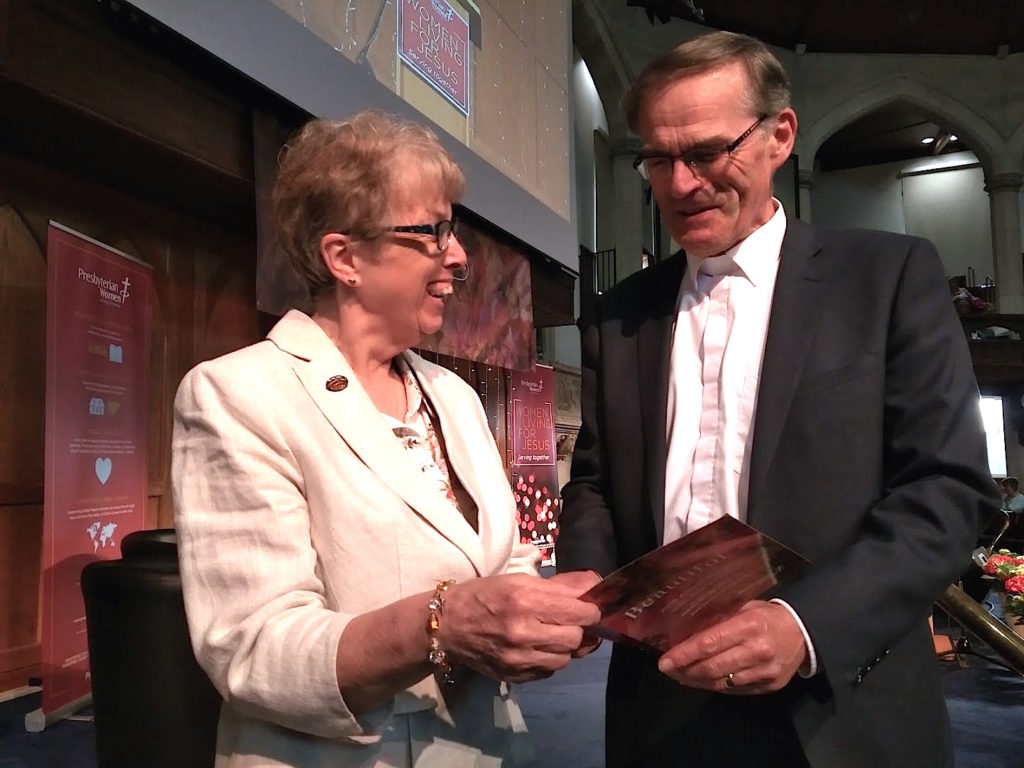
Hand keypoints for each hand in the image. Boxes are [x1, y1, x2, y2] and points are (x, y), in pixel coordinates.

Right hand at [439, 573, 601, 682]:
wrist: (446, 626)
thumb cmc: (483, 595)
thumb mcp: (518, 580)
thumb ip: (558, 586)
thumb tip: (594, 586)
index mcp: (524, 600)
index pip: (579, 612)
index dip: (591, 609)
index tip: (589, 607)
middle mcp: (523, 632)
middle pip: (576, 638)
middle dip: (580, 629)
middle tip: (572, 621)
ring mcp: (517, 659)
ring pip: (565, 659)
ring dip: (566, 647)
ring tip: (555, 635)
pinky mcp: (513, 677)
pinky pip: (548, 672)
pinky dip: (550, 660)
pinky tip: (540, 648)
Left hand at [656, 600, 807, 693]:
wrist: (804, 632)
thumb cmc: (767, 616)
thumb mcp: (743, 608)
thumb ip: (718, 619)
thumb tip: (686, 631)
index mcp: (748, 625)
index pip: (708, 643)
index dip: (683, 654)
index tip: (664, 661)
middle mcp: (756, 651)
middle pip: (712, 667)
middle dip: (685, 670)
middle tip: (669, 670)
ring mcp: (764, 671)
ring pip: (722, 683)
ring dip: (697, 680)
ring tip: (682, 675)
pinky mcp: (769, 685)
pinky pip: (735, 690)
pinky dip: (716, 685)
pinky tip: (703, 680)